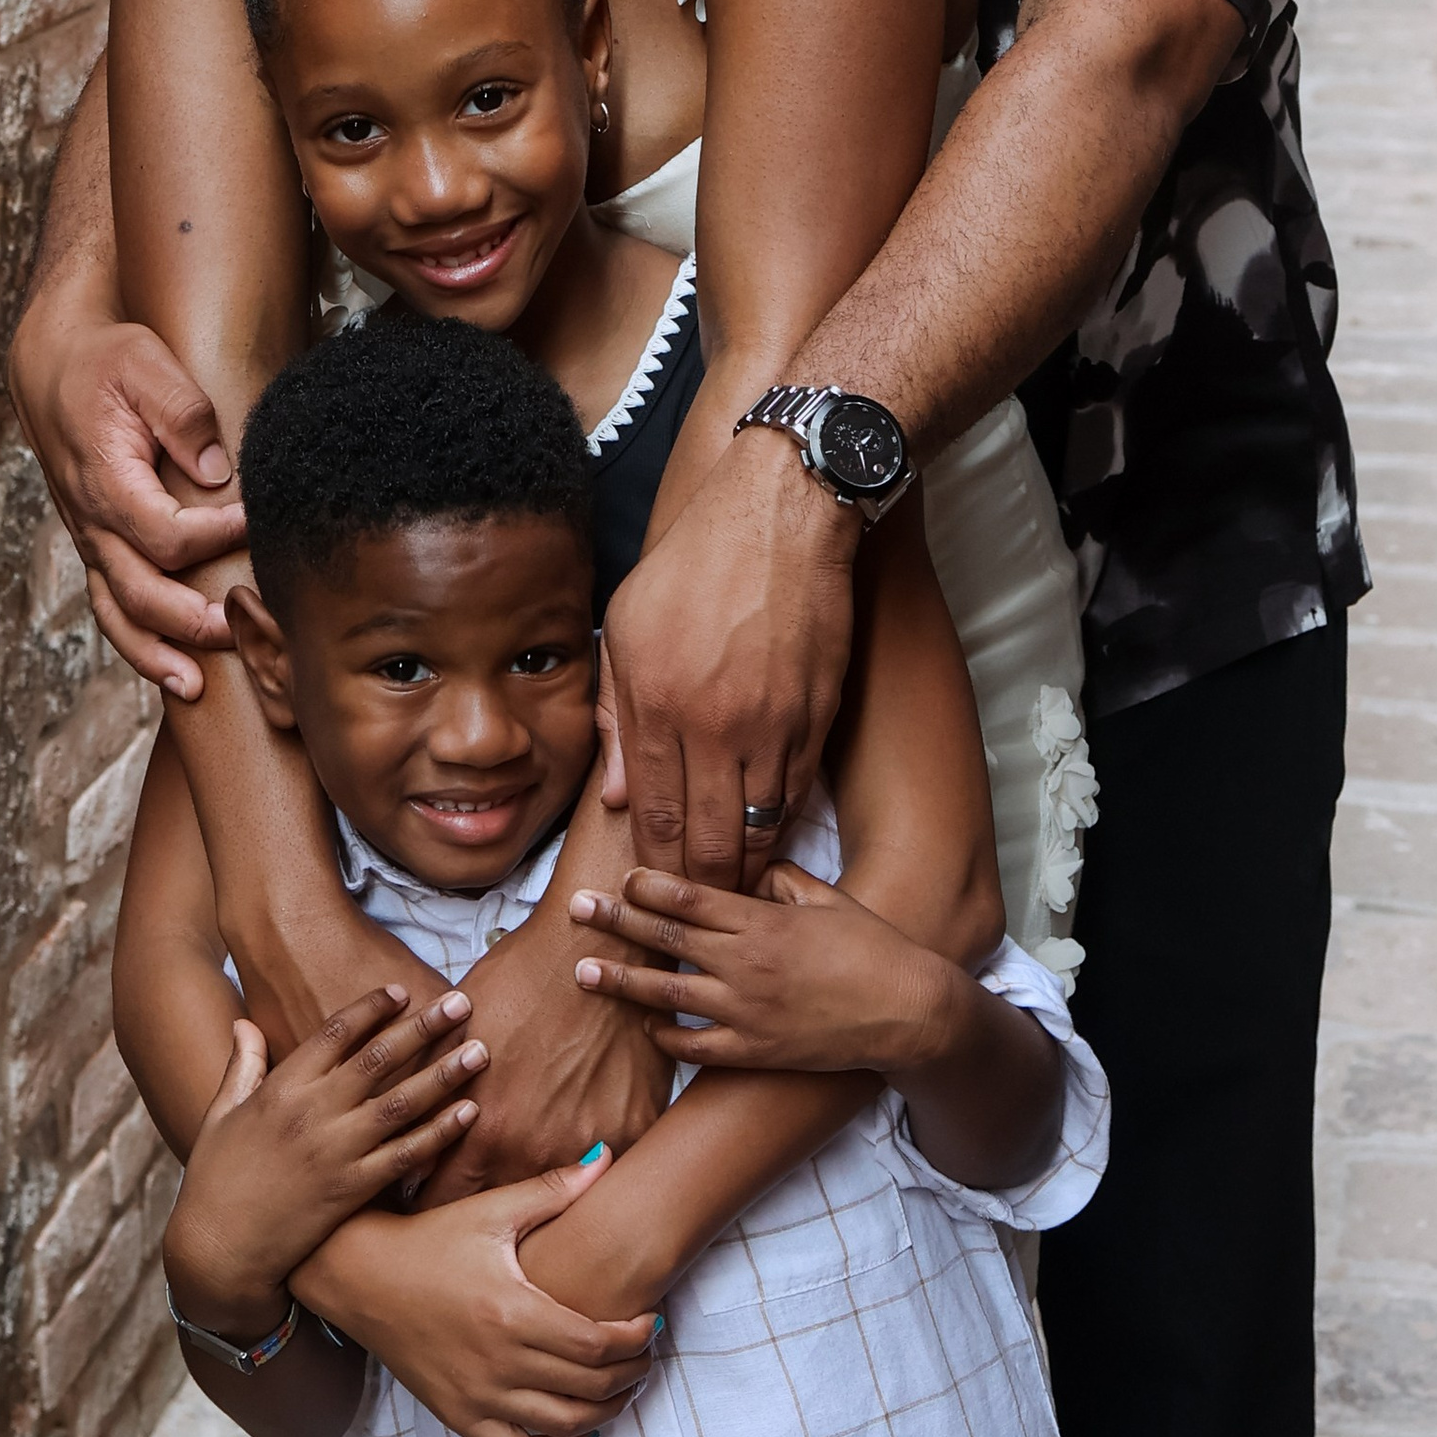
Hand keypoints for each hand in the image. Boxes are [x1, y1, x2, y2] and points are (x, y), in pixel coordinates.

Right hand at [9, 292, 246, 693]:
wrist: (52, 365)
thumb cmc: (104, 362)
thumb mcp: (145, 365)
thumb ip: (182, 413)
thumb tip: (215, 470)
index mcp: (105, 480)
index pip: (163, 534)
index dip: (212, 537)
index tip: (251, 520)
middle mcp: (92, 521)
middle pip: (138, 591)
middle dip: (189, 619)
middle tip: (237, 629)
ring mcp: (92, 539)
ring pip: (117, 613)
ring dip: (154, 653)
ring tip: (194, 685)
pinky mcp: (99, 545)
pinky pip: (111, 606)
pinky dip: (137, 643)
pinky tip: (172, 669)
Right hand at [162, 986, 492, 1337]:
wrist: (219, 1249)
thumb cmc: (215, 1180)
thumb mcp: (221, 1114)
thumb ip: (241, 1065)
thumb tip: (245, 1023)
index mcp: (281, 1089)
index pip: (335, 1033)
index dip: (371, 1008)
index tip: (401, 991)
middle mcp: (312, 1113)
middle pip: (378, 1058)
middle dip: (424, 1027)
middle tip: (462, 1003)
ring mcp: (335, 1152)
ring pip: (401, 1103)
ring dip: (443, 1074)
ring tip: (478, 1050)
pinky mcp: (352, 1189)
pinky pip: (405, 1155)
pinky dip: (439, 1133)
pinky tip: (468, 1112)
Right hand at [297, 1155, 661, 1436]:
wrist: (361, 1277)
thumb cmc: (430, 1240)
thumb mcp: (491, 1211)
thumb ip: (554, 1189)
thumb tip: (606, 1157)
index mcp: (512, 1312)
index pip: (597, 1344)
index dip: (636, 1339)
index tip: (651, 1322)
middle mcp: (497, 1363)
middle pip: (591, 1388)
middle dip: (632, 1373)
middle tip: (646, 1353)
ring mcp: (477, 1398)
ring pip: (565, 1427)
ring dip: (606, 1412)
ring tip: (622, 1387)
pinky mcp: (459, 1417)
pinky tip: (579, 1427)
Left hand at [410, 897, 673, 1204]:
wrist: (596, 944)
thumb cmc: (521, 978)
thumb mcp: (461, 1037)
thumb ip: (436, 1099)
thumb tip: (411, 1145)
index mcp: (485, 1130)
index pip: (442, 1202)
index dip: (432, 1203)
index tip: (429, 1199)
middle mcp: (536, 1149)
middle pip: (501, 1209)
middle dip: (487, 1210)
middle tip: (480, 1199)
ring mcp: (592, 1143)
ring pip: (561, 1194)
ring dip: (543, 1182)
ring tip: (535, 1171)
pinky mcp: (636, 1126)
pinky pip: (610, 1163)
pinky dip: (595, 1155)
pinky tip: (585, 1136)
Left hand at [569, 860, 973, 1078]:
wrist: (908, 1012)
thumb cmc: (873, 948)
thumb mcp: (827, 898)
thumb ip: (780, 880)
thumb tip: (746, 870)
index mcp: (763, 921)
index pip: (691, 897)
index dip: (650, 886)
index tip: (621, 877)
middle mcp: (747, 965)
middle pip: (668, 939)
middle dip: (617, 921)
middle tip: (577, 908)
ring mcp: (748, 1012)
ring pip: (669, 995)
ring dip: (623, 981)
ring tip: (584, 972)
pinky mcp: (756, 1051)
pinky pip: (697, 1047)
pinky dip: (667, 1038)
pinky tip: (645, 1027)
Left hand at [601, 429, 859, 887]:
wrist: (784, 515)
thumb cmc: (694, 564)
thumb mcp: (625, 626)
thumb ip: (618, 715)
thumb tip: (619, 796)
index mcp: (659, 703)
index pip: (654, 815)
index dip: (652, 869)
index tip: (648, 900)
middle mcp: (716, 724)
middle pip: (706, 839)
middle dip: (698, 890)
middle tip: (691, 920)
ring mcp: (773, 723)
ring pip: (756, 827)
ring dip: (742, 868)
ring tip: (729, 898)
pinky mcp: (817, 714)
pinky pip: (795, 791)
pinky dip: (779, 827)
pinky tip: (766, 846)